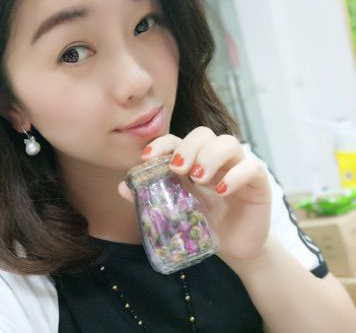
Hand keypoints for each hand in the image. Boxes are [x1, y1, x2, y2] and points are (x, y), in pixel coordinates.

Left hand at [118, 127, 271, 265]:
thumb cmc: (205, 224)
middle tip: (178, 169)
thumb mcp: (176, 210)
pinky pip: (251, 167)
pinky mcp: (258, 181)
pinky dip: (235, 176)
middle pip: (204, 133)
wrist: (234, 248)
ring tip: (199, 179)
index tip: (147, 157)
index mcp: (193, 161)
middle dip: (188, 147)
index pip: (177, 140)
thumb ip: (151, 197)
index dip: (161, 143)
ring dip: (210, 156)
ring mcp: (238, 166)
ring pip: (229, 142)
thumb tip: (123, 186)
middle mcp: (215, 158)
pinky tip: (221, 191)